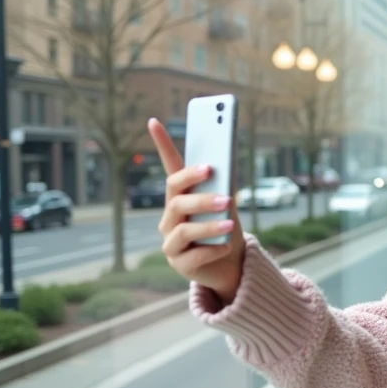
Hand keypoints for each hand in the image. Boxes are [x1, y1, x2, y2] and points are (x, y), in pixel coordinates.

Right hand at [148, 118, 245, 303]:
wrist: (232, 266)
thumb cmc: (227, 232)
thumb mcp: (229, 210)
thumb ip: (224, 191)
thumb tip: (224, 171)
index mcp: (181, 199)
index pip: (171, 170)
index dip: (162, 145)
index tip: (154, 121)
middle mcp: (170, 219)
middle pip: (177, 200)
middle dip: (201, 196)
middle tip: (226, 197)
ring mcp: (171, 242)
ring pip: (184, 229)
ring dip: (209, 226)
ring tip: (230, 225)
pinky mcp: (179, 264)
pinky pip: (194, 255)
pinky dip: (213, 249)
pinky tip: (226, 247)